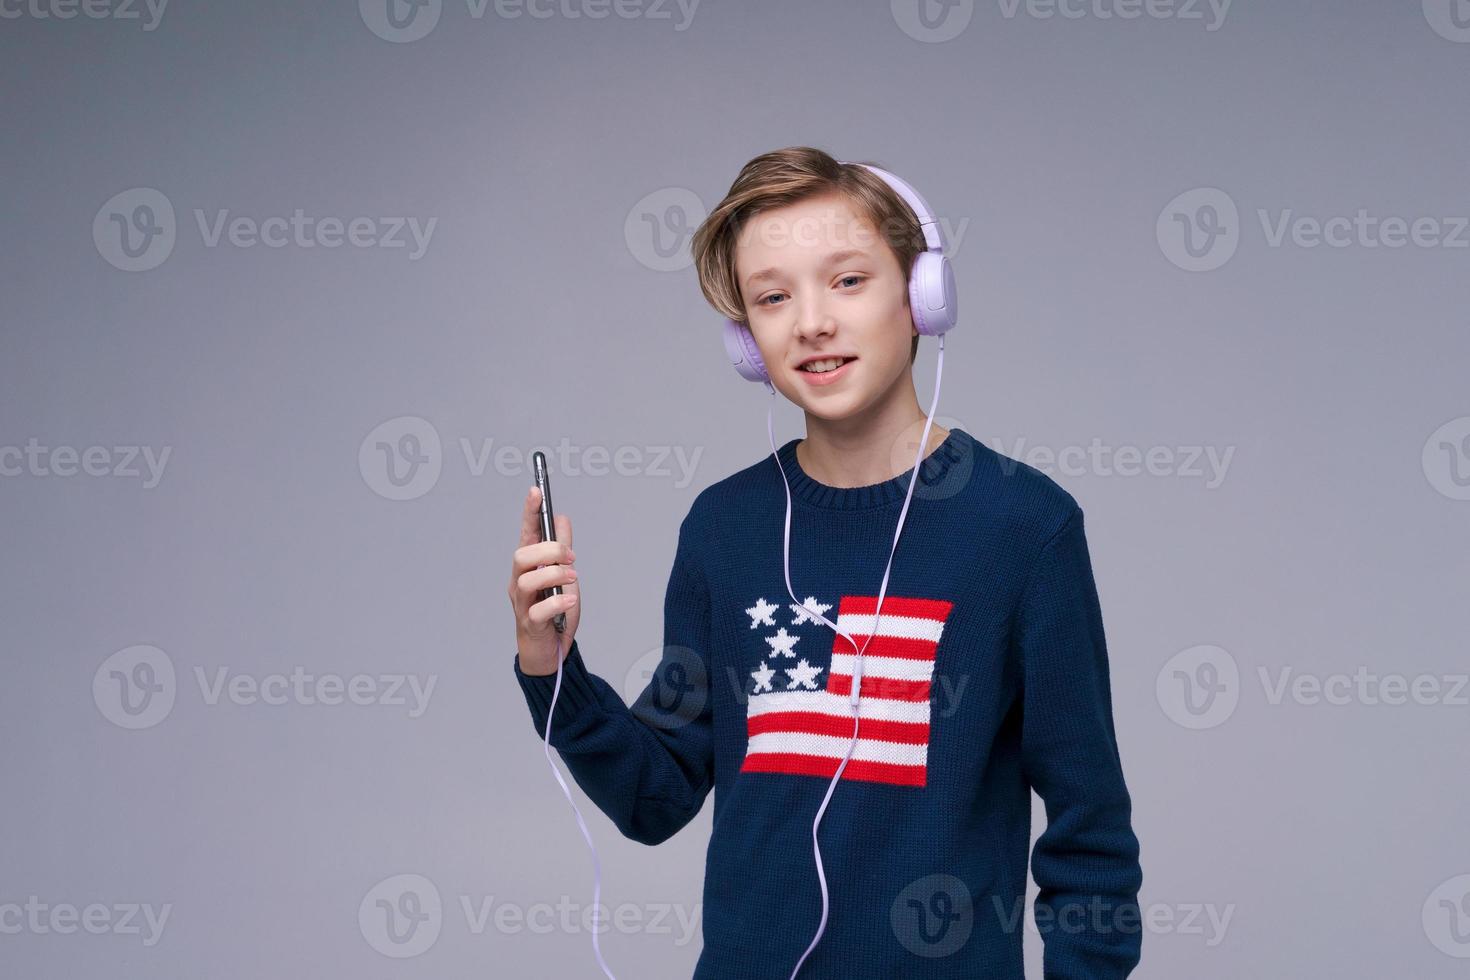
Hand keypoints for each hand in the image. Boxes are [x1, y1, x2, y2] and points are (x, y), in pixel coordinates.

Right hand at [509, 485, 579, 675]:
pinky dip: (558, 602)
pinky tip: (570, 602)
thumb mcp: (564, 577)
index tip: (536, 491)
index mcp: (528, 568)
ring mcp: (522, 604)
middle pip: (522, 555)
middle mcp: (519, 583)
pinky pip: (539, 610)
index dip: (529, 512)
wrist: (550, 653)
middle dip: (549, 550)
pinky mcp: (530, 625)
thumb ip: (561, 550)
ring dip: (554, 574)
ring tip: (573, 579)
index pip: (526, 534)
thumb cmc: (553, 613)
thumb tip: (561, 518)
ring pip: (526, 580)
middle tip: (572, 558)